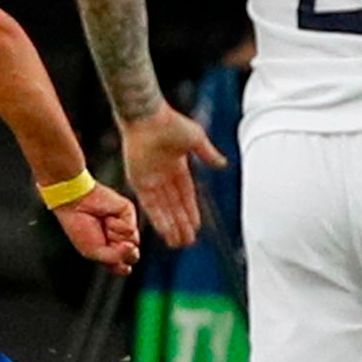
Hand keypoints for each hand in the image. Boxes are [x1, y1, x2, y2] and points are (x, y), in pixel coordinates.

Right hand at [53, 190, 139, 271]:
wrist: (76, 204)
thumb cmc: (80, 228)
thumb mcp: (94, 251)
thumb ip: (115, 257)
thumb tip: (133, 248)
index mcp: (108, 251)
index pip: (123, 266)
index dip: (123, 268)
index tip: (121, 267)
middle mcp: (117, 239)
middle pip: (133, 256)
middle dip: (122, 252)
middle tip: (106, 241)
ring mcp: (124, 226)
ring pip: (134, 243)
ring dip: (116, 237)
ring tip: (103, 227)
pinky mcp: (128, 214)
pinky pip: (131, 229)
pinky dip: (118, 226)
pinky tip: (108, 218)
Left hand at [122, 101, 221, 246]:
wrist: (147, 118)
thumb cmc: (170, 123)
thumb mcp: (196, 139)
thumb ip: (208, 154)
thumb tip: (223, 164)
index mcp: (177, 166)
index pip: (186, 195)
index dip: (192, 211)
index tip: (197, 225)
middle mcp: (163, 176)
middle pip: (174, 206)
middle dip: (182, 224)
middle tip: (188, 241)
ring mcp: (150, 180)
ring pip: (163, 210)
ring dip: (170, 226)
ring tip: (177, 243)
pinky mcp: (139, 181)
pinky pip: (150, 205)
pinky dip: (157, 218)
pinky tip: (165, 231)